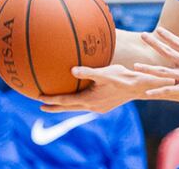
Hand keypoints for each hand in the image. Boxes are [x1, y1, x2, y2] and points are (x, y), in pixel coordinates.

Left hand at [38, 64, 173, 112]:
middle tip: (41, 106)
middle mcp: (92, 106)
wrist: (140, 87)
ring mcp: (99, 107)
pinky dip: (78, 102)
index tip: (38, 98)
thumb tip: (72, 70)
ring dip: (66, 105)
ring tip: (57, 103)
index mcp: (89, 100)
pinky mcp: (105, 105)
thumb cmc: (124, 77)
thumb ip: (88, 72)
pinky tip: (81, 96)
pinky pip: (87, 104)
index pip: (65, 101)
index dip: (51, 99)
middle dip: (55, 107)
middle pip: (68, 108)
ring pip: (78, 107)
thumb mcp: (106, 73)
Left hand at [132, 27, 178, 105]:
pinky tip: (146, 93)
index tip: (159, 30)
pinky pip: (168, 90)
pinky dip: (157, 91)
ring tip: (135, 66)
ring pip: (163, 72)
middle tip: (143, 35)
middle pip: (167, 52)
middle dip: (154, 43)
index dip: (168, 36)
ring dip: (148, 68)